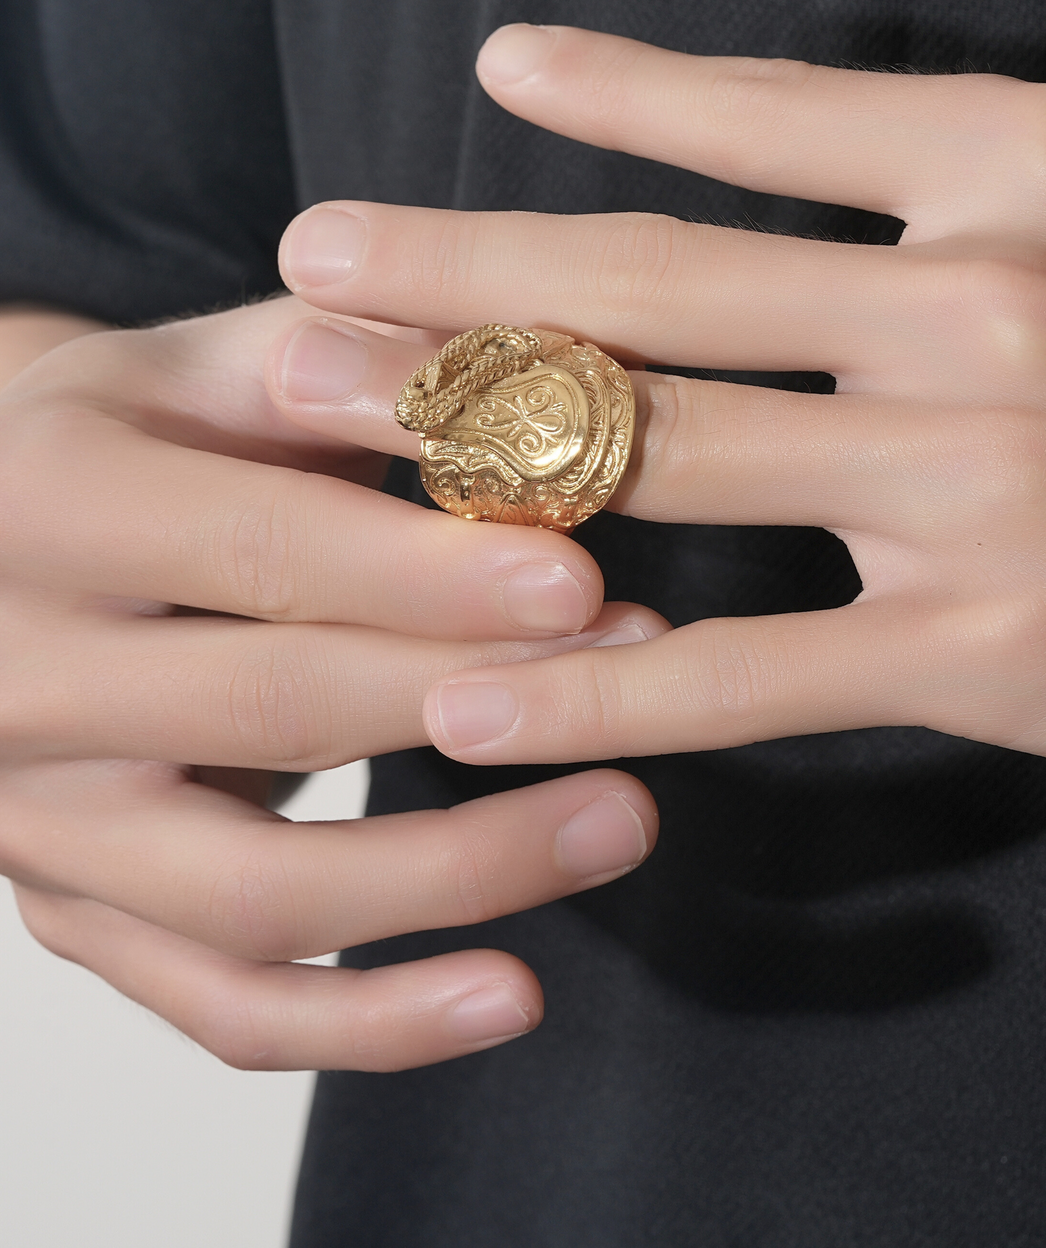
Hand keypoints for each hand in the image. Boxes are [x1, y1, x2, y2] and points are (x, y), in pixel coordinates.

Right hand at [0, 298, 660, 1069]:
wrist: (3, 547)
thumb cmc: (138, 440)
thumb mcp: (207, 364)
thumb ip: (347, 362)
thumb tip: (523, 386)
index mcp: (49, 504)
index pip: (260, 552)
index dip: (427, 578)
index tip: (583, 589)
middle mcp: (20, 677)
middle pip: (273, 712)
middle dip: (476, 696)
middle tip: (641, 676)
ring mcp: (43, 821)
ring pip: (258, 896)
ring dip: (462, 871)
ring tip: (626, 816)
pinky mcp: (81, 917)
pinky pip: (227, 1004)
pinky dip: (374, 1024)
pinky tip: (512, 994)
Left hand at [268, 0, 1045, 792]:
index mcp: (1033, 166)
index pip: (773, 117)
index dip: (617, 95)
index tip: (494, 72)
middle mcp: (988, 305)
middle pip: (657, 285)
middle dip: (450, 275)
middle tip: (301, 266)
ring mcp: (978, 486)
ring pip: (660, 454)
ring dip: (458, 439)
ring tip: (314, 420)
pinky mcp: (984, 653)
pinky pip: (745, 669)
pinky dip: (598, 684)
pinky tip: (469, 690)